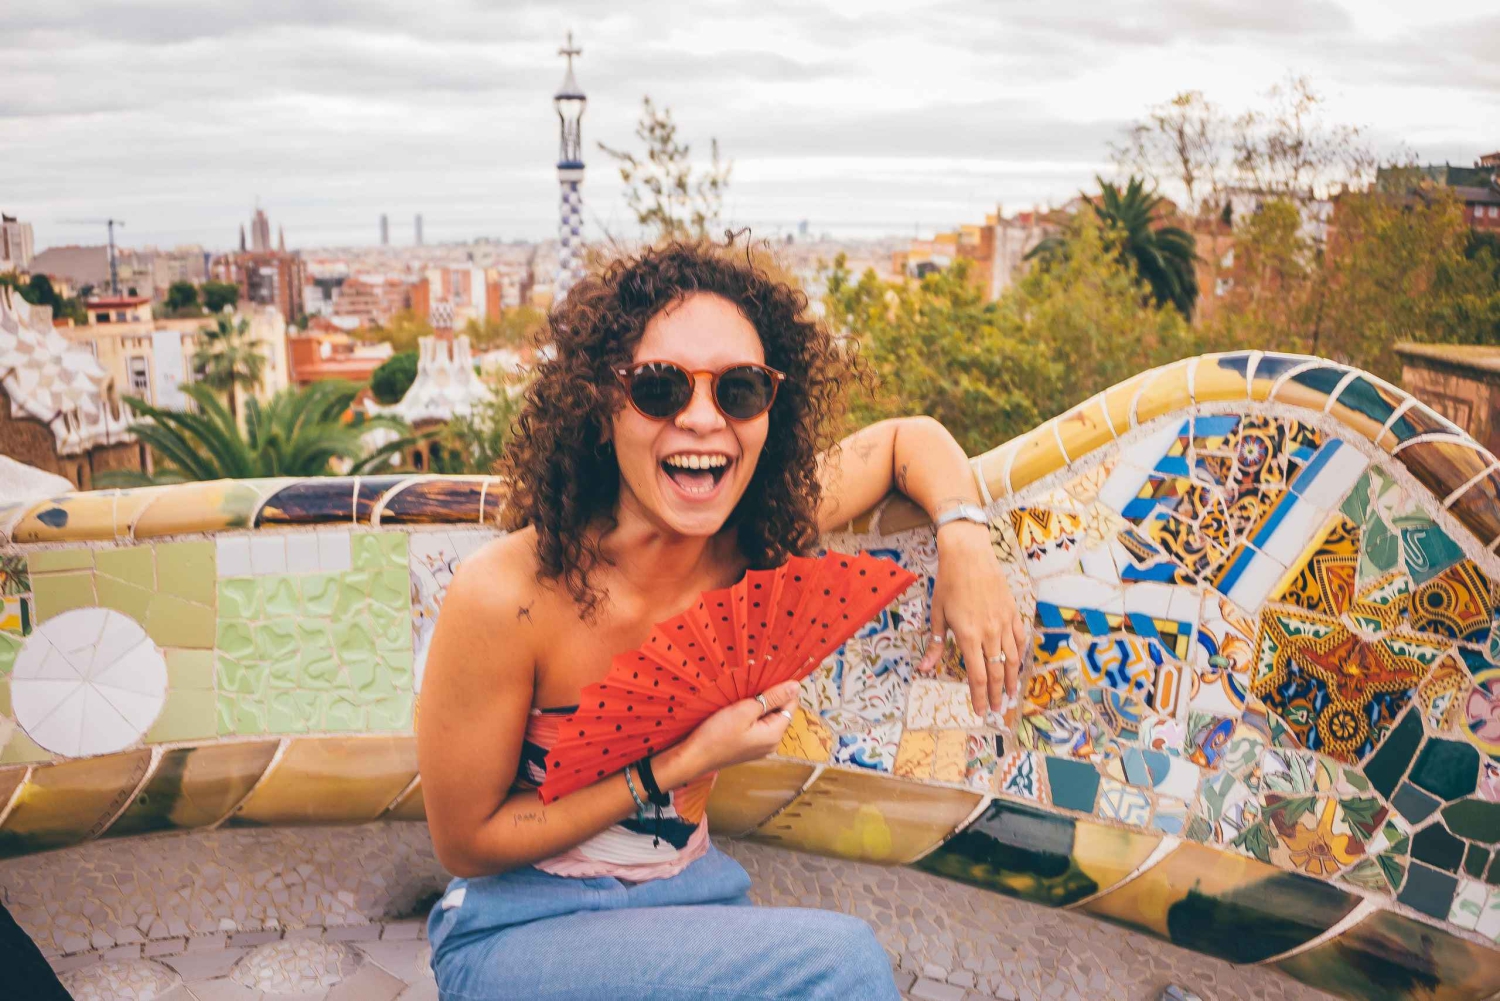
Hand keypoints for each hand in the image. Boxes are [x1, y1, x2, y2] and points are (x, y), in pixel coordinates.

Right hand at [679, 680, 798, 776]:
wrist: (694, 757)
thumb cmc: (716, 734)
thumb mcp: (745, 710)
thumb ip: (772, 698)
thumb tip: (796, 686)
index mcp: (775, 734)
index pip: (791, 704)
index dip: (782, 688)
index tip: (767, 676)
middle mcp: (772, 743)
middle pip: (780, 711)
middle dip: (768, 696)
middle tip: (750, 686)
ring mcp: (761, 746)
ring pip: (767, 717)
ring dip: (758, 704)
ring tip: (741, 696)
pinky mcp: (749, 746)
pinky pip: (757, 725)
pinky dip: (751, 714)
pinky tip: (737, 709)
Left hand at [916, 520, 1025, 715]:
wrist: (969, 555)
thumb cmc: (949, 583)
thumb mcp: (937, 614)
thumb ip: (935, 645)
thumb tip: (924, 669)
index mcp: (968, 636)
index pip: (977, 676)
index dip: (979, 697)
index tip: (980, 711)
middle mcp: (989, 633)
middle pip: (997, 672)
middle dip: (997, 695)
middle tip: (997, 711)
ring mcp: (1004, 622)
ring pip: (1011, 659)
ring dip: (1011, 680)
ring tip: (1011, 695)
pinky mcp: (1013, 611)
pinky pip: (1020, 639)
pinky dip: (1020, 655)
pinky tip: (1017, 665)